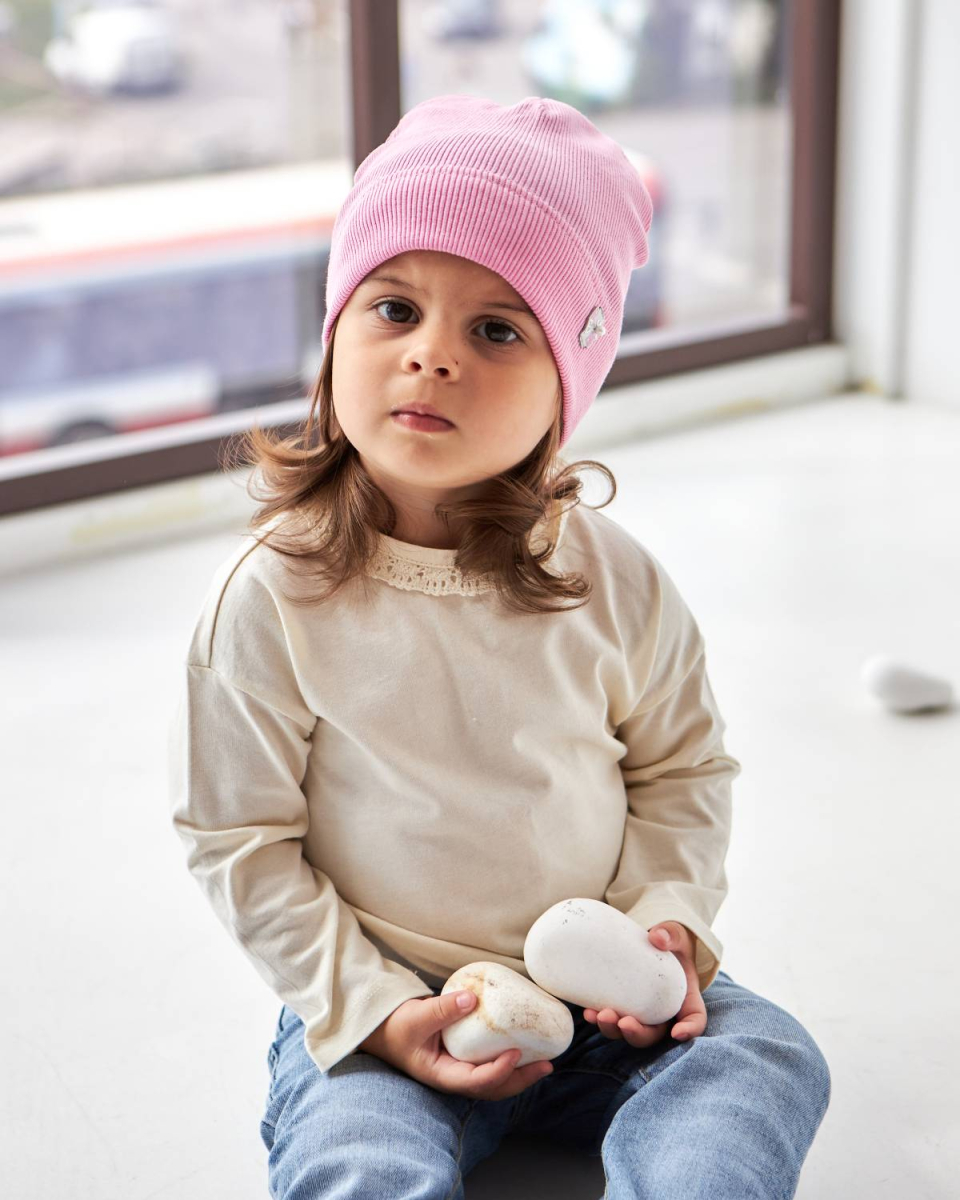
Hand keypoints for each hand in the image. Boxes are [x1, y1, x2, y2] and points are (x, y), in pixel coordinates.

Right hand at [356, 990, 553, 1100]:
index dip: (498, 1071)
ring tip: (546, 1061)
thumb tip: (471, 998)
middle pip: (494, 1088)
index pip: (476, 1081)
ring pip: (497, 1080)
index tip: (516, 1053)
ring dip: (521, 1074)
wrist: (387, 1030)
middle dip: (522, 1079)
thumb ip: (442, 1009)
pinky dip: (511, 1060)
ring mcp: (462, 1069)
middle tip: (547, 1065)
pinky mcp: (467, 1057)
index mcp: (442, 1075)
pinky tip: (527, 1046)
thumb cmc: (398, 1027)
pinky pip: (492, 1063)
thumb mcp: (416, 1018)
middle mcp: (456, 1077)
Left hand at [582, 921, 706, 1046]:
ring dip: (614, 1029)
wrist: (647, 939)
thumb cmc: (668, 939)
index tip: (677, 1033)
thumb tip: (657, 937)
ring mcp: (640, 1012)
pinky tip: (587, 1012)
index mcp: (684, 997)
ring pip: (629, 1031)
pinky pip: (611, 1019)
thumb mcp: (674, 934)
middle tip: (624, 1023)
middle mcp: (663, 1011)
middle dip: (638, 1034)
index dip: (689, 1030)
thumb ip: (671, 934)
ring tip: (599, 1016)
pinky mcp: (621, 1006)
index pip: (694, 1019)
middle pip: (655, 1034)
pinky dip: (598, 1019)